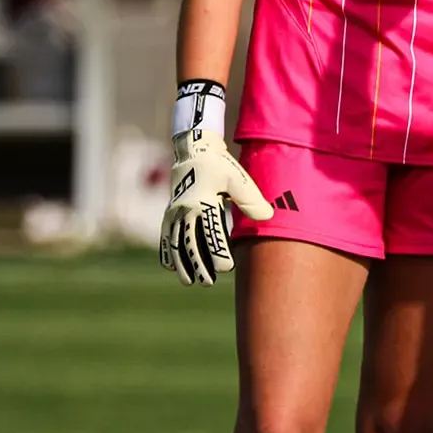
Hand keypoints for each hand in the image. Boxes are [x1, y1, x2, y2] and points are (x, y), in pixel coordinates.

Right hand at [159, 128, 271, 285]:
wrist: (194, 150)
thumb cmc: (219, 165)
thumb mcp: (237, 177)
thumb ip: (251, 198)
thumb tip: (268, 216)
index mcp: (202, 201)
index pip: (210, 234)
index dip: (217, 253)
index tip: (227, 268)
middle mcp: (184, 209)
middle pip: (189, 243)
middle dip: (198, 265)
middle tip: (209, 282)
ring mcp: (174, 212)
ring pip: (174, 243)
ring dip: (181, 264)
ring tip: (189, 282)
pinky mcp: (169, 212)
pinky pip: (164, 237)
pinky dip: (166, 253)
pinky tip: (171, 267)